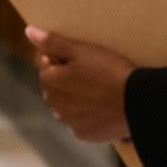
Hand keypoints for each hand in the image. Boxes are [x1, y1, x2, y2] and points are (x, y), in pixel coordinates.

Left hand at [27, 26, 134, 141]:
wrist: (137, 101)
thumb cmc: (108, 71)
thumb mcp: (81, 51)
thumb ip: (52, 43)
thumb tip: (29, 32)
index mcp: (50, 83)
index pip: (46, 68)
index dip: (61, 60)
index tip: (80, 58)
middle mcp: (55, 106)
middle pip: (55, 89)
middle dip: (66, 81)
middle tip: (92, 73)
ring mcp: (70, 123)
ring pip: (67, 107)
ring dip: (76, 100)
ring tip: (99, 91)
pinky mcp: (85, 135)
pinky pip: (82, 122)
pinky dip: (89, 116)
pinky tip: (103, 107)